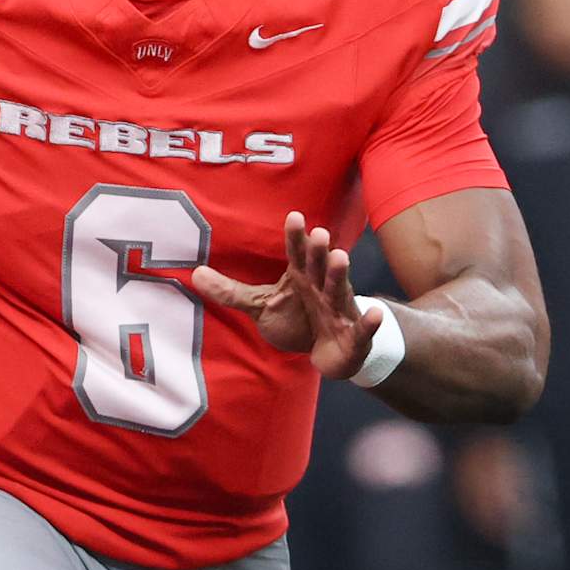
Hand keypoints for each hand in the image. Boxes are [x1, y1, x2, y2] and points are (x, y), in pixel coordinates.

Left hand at [190, 211, 380, 380]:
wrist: (329, 353)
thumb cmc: (297, 320)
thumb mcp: (260, 305)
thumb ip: (230, 292)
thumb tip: (194, 274)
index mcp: (301, 278)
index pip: (296, 254)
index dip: (295, 237)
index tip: (294, 216)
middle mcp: (322, 288)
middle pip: (319, 267)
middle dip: (318, 251)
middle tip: (319, 232)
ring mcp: (339, 310)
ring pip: (339, 290)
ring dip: (339, 275)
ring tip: (340, 257)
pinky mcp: (353, 336)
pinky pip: (362, 328)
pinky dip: (369, 322)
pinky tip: (374, 313)